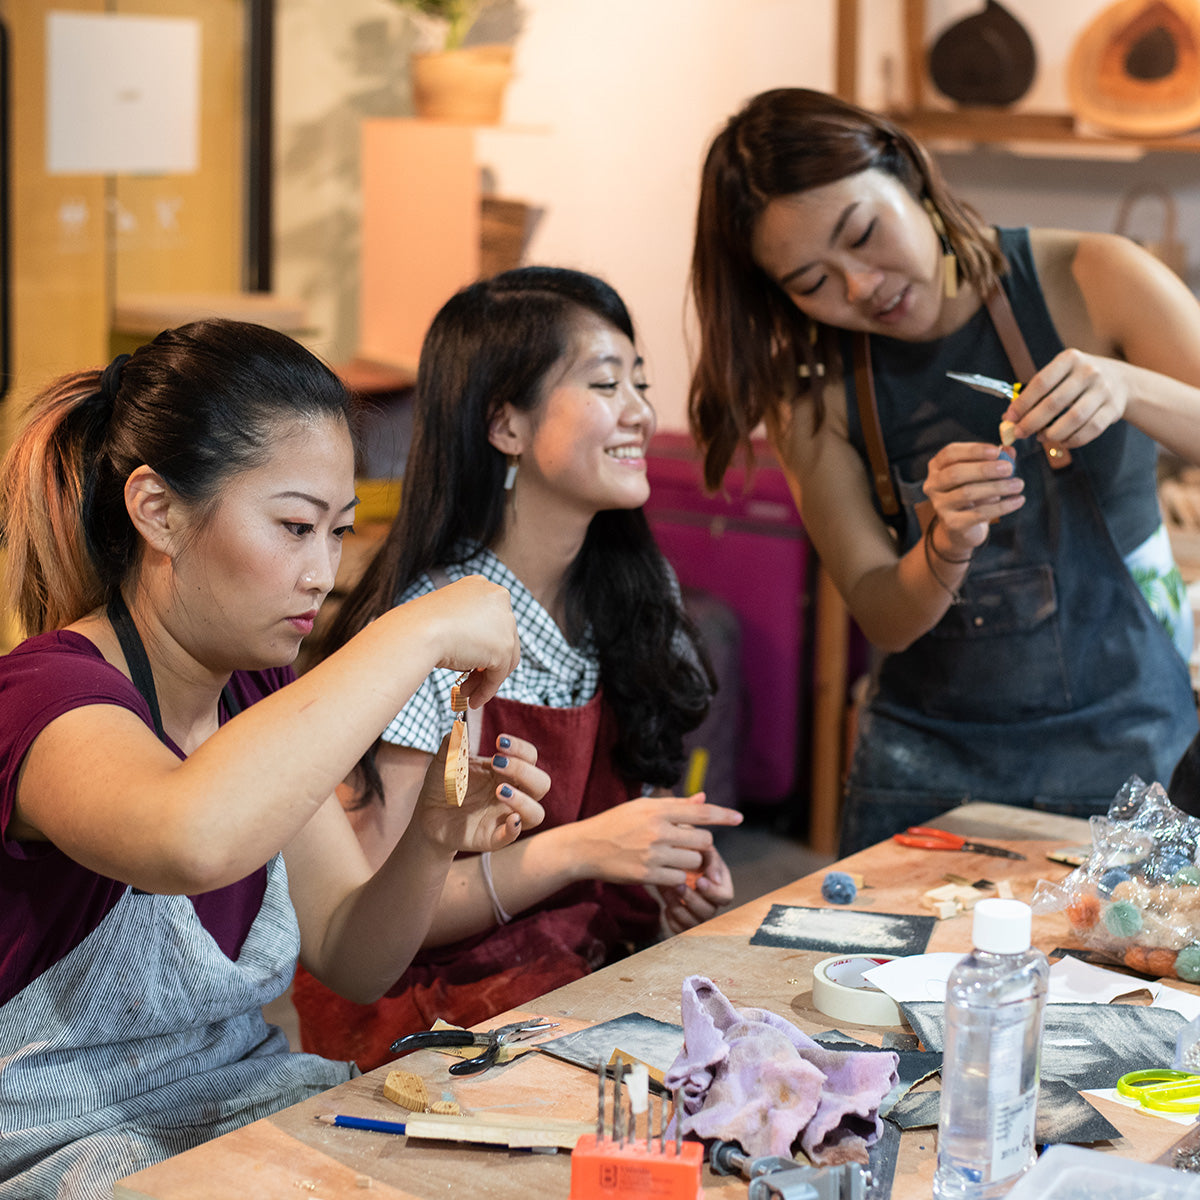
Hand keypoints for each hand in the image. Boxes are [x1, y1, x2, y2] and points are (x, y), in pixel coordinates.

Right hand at [406, 576, 520, 705]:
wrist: (415, 632)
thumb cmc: (419, 626)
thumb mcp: (446, 621)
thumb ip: (466, 631)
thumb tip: (477, 655)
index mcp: (482, 586)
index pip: (492, 620)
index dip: (482, 643)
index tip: (471, 660)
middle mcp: (498, 598)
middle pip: (501, 639)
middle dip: (484, 664)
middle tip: (468, 682)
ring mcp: (504, 621)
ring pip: (503, 658)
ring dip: (485, 679)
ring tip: (467, 694)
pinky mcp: (504, 646)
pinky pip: (498, 674)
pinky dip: (487, 689)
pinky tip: (473, 701)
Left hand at [415, 733, 545, 852]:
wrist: (427, 815)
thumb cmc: (444, 784)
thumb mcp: (444, 759)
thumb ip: (452, 742)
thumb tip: (460, 725)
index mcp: (505, 772)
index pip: (530, 757)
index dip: (521, 748)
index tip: (499, 742)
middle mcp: (512, 794)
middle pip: (541, 783)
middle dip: (523, 770)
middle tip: (497, 762)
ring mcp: (504, 816)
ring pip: (536, 813)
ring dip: (524, 800)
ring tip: (499, 790)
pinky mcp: (493, 837)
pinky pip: (512, 836)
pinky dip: (514, 828)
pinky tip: (508, 819)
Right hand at [569, 793, 742, 887]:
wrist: (585, 847)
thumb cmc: (615, 823)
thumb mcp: (642, 807)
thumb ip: (675, 805)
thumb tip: (702, 798)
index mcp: (657, 810)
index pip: (699, 812)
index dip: (723, 815)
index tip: (739, 818)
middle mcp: (657, 830)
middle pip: (702, 840)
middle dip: (699, 844)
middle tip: (685, 845)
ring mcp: (652, 854)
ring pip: (693, 862)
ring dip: (689, 863)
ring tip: (672, 859)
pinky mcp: (646, 875)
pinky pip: (679, 879)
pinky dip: (676, 878)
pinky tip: (662, 871)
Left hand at [654, 845, 734, 933]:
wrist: (672, 861)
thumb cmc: (692, 854)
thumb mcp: (704, 851)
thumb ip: (712, 861)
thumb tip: (715, 879)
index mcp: (721, 887)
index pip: (725, 897)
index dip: (712, 892)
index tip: (699, 880)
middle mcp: (712, 905)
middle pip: (708, 912)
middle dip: (691, 899)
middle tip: (678, 885)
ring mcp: (698, 916)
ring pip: (692, 923)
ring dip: (678, 908)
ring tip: (666, 891)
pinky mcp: (683, 924)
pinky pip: (678, 929)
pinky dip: (670, 918)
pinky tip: (665, 904)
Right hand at [923, 441, 1024, 552]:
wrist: (962, 528)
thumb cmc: (973, 493)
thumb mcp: (982, 474)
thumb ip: (995, 460)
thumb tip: (1009, 451)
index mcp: (937, 467)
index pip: (950, 453)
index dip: (973, 451)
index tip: (996, 452)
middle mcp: (933, 485)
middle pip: (956, 473)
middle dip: (984, 469)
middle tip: (1009, 468)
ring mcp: (940, 505)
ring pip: (967, 493)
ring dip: (996, 487)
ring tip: (1018, 484)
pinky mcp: (952, 523)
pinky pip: (979, 513)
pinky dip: (1002, 506)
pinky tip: (1018, 500)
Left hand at [1003, 348, 1127, 449]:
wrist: (1122, 380)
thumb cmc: (1079, 379)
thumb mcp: (1061, 374)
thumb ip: (1036, 393)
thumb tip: (1008, 417)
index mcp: (1070, 359)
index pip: (1041, 382)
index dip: (1023, 403)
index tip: (1009, 418)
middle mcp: (1089, 372)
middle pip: (1054, 403)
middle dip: (1032, 422)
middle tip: (1020, 433)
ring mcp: (1104, 390)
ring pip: (1074, 419)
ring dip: (1052, 433)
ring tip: (1041, 437)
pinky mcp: (1114, 409)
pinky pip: (1090, 430)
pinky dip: (1072, 440)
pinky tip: (1061, 442)